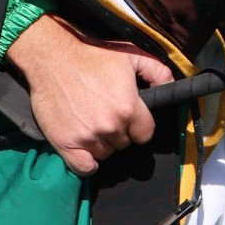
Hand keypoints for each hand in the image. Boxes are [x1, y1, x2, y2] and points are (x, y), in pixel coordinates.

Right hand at [4, 15, 172, 175]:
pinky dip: (87, 163)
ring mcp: (86, 137)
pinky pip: (83, 167)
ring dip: (103, 144)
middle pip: (124, 143)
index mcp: (129, 108)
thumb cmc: (94, 56)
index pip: (145, 134)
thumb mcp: (133, 56)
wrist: (54, 59)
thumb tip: (170, 86)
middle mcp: (110, 126)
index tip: (133, 120)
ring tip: (95, 127)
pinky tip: (87, 152)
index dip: (141, 127)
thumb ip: (158, 72)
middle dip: (121, 133)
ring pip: (104, 153)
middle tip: (109, 117)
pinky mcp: (65, 144)